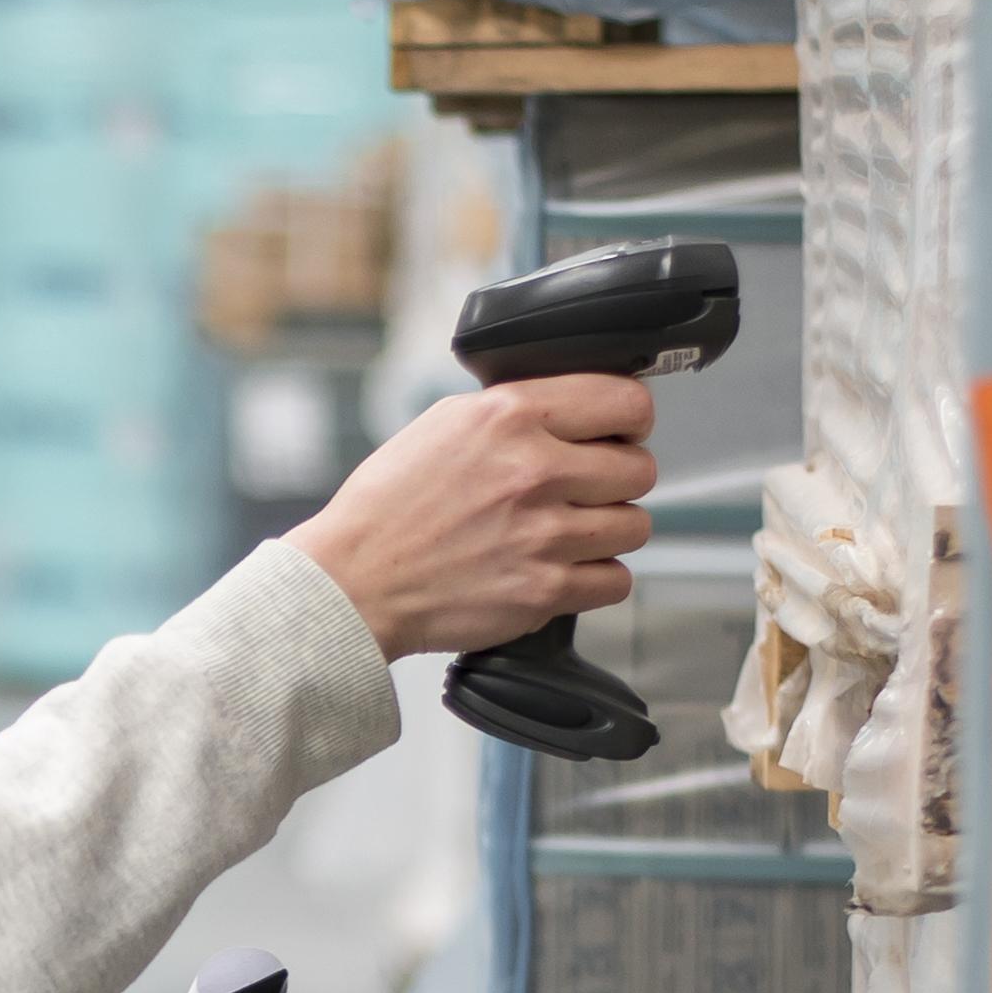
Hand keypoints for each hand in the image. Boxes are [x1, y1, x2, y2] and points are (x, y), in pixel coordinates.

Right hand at [290, 374, 660, 660]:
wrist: (351, 583)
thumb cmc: (386, 508)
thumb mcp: (442, 424)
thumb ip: (512, 411)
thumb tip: (571, 408)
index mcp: (510, 416)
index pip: (626, 401)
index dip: (629, 419)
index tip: (618, 433)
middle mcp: (533, 470)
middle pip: (640, 468)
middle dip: (617, 479)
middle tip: (584, 491)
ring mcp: (543, 535)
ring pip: (635, 526)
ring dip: (608, 531)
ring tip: (567, 533)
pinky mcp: (543, 591)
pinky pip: (616, 581)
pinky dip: (595, 578)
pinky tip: (562, 569)